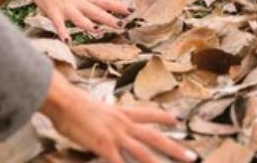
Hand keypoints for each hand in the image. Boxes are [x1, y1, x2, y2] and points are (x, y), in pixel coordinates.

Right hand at [29, 0, 129, 42]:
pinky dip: (63, 32)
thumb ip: (86, 1)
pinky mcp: (53, 11)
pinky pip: (59, 24)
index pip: (105, 2)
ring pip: (80, 18)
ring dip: (89, 25)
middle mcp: (78, 2)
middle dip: (109, 19)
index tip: (132, 10)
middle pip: (96, 12)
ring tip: (99, 31)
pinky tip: (67, 41)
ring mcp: (66, 7)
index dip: (118, 6)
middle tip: (122, 25)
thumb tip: (100, 7)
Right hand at [40, 72, 195, 162]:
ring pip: (144, 153)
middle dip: (174, 148)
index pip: (148, 113)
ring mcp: (116, 136)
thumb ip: (104, 118)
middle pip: (154, 137)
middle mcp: (123, 123)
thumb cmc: (72, 103)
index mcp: (121, 112)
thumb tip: (103, 123)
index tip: (176, 120)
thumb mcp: (94, 108)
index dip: (163, 117)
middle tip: (192, 156)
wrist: (64, 100)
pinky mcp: (104, 147)